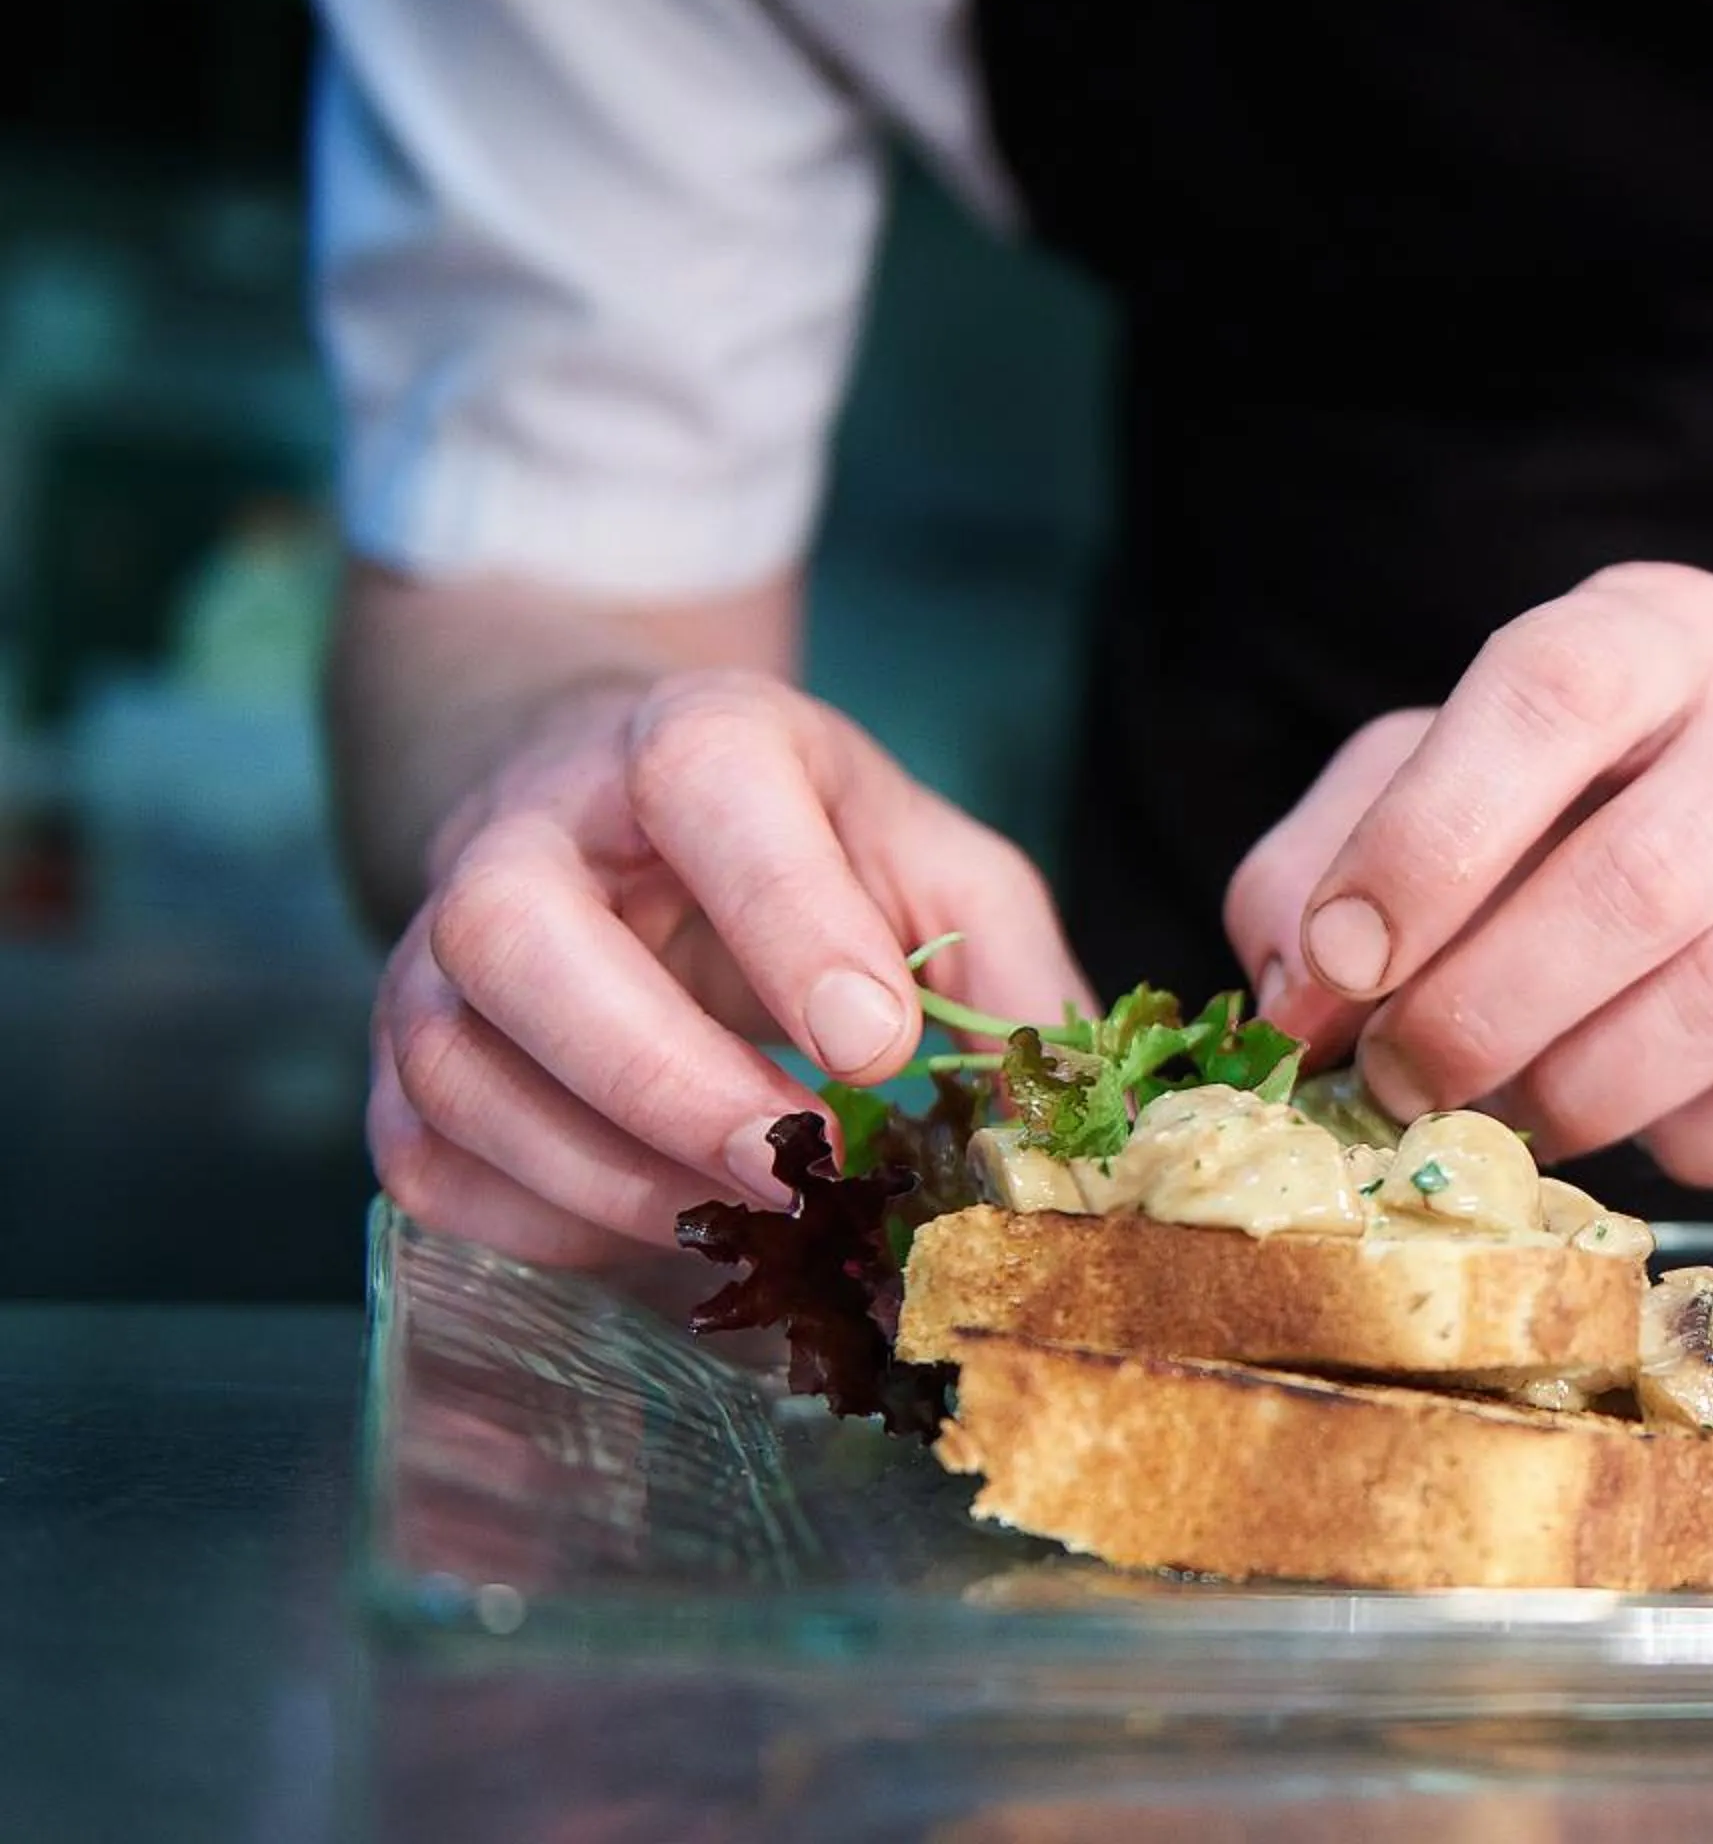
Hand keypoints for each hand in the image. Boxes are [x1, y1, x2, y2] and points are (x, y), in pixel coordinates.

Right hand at [370, 670, 1088, 1266]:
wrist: (619, 829)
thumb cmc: (803, 852)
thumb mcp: (928, 862)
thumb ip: (1003, 971)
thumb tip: (1053, 1121)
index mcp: (689, 742)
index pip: (707, 784)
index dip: (789, 917)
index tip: (875, 1042)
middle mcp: (530, 831)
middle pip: (516, 932)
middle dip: (657, 1071)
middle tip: (787, 1159)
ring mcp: (439, 953)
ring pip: (455, 1067)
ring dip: (608, 1174)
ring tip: (748, 1215)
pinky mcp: (402, 1066)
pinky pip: (432, 1165)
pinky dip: (549, 1223)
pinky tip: (660, 1225)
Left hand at [1228, 564, 1712, 1183]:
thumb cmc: (1580, 825)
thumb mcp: (1435, 790)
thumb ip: (1324, 866)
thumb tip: (1291, 998)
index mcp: (1652, 634)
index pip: (1552, 692)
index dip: (1431, 839)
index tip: (1343, 964)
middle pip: (1638, 878)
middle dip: (1482, 1010)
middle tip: (1398, 1081)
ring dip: (1578, 1089)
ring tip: (1510, 1109)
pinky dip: (1693, 1142)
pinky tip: (1649, 1119)